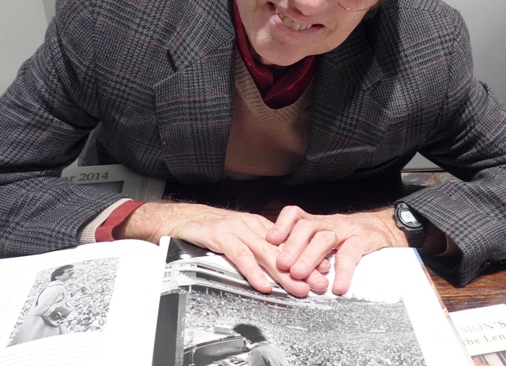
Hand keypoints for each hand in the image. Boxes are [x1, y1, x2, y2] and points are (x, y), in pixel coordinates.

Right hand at [116, 202, 329, 296]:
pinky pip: (239, 255)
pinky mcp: (219, 235)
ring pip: (264, 252)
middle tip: (317, 283)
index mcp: (258, 225)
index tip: (324, 270)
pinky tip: (263, 283)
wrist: (181, 218)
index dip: (308, 256)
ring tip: (297, 287)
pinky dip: (252, 270)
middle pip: (281, 248)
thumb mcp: (240, 237)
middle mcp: (250, 224)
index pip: (288, 242)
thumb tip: (282, 267)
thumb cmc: (211, 231)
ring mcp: (235, 228)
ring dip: (283, 272)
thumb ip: (259, 249)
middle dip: (302, 267)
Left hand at [266, 205, 407, 294]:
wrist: (382, 227)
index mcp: (316, 222)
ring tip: (299, 273)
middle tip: (282, 264)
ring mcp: (345, 230)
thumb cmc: (348, 235)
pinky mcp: (363, 240)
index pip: (295, 215)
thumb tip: (281, 266)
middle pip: (306, 227)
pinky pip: (351, 254)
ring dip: (309, 256)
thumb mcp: (324, 236)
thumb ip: (306, 247)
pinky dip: (343, 271)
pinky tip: (338, 285)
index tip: (269, 239)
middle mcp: (328, 223)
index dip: (281, 225)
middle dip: (291, 245)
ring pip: (324, 238)